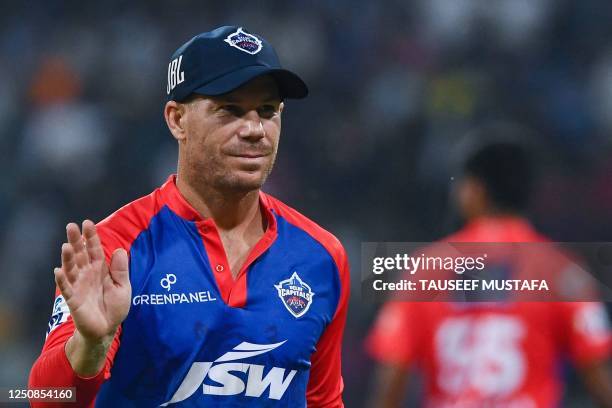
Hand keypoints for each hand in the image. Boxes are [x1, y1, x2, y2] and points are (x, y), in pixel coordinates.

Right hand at [54, 220, 130, 342]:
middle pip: (80, 255)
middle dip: (76, 241)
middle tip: (71, 226)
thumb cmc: (114, 307)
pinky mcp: (73, 300)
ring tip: (66, 246)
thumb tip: (119, 250)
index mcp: (100, 269)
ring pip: (71, 269)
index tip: (87, 223)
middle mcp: (87, 274)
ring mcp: (79, 286)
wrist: (107, 329)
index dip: (91, 237)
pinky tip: (58, 271)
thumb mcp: (123, 287)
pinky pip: (66, 288)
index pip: (95, 250)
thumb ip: (120, 270)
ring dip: (68, 258)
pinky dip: (62, 280)